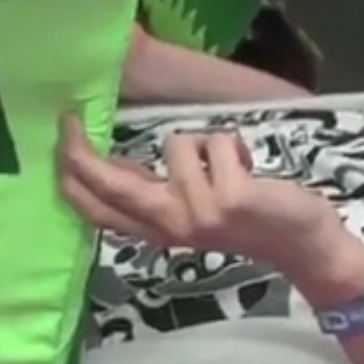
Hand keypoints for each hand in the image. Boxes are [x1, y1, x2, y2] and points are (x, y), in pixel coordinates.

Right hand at [58, 114, 362, 288]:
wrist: (301, 244)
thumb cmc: (246, 219)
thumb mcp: (188, 211)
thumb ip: (151, 191)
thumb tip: (108, 162)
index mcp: (157, 229)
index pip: (98, 209)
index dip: (72, 174)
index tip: (62, 138)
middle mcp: (171, 225)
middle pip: (110, 186)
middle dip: (81, 152)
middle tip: (70, 120)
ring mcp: (199, 212)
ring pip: (176, 146)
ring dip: (203, 144)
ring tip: (226, 165)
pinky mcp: (230, 197)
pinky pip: (214, 142)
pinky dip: (232, 145)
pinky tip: (247, 167)